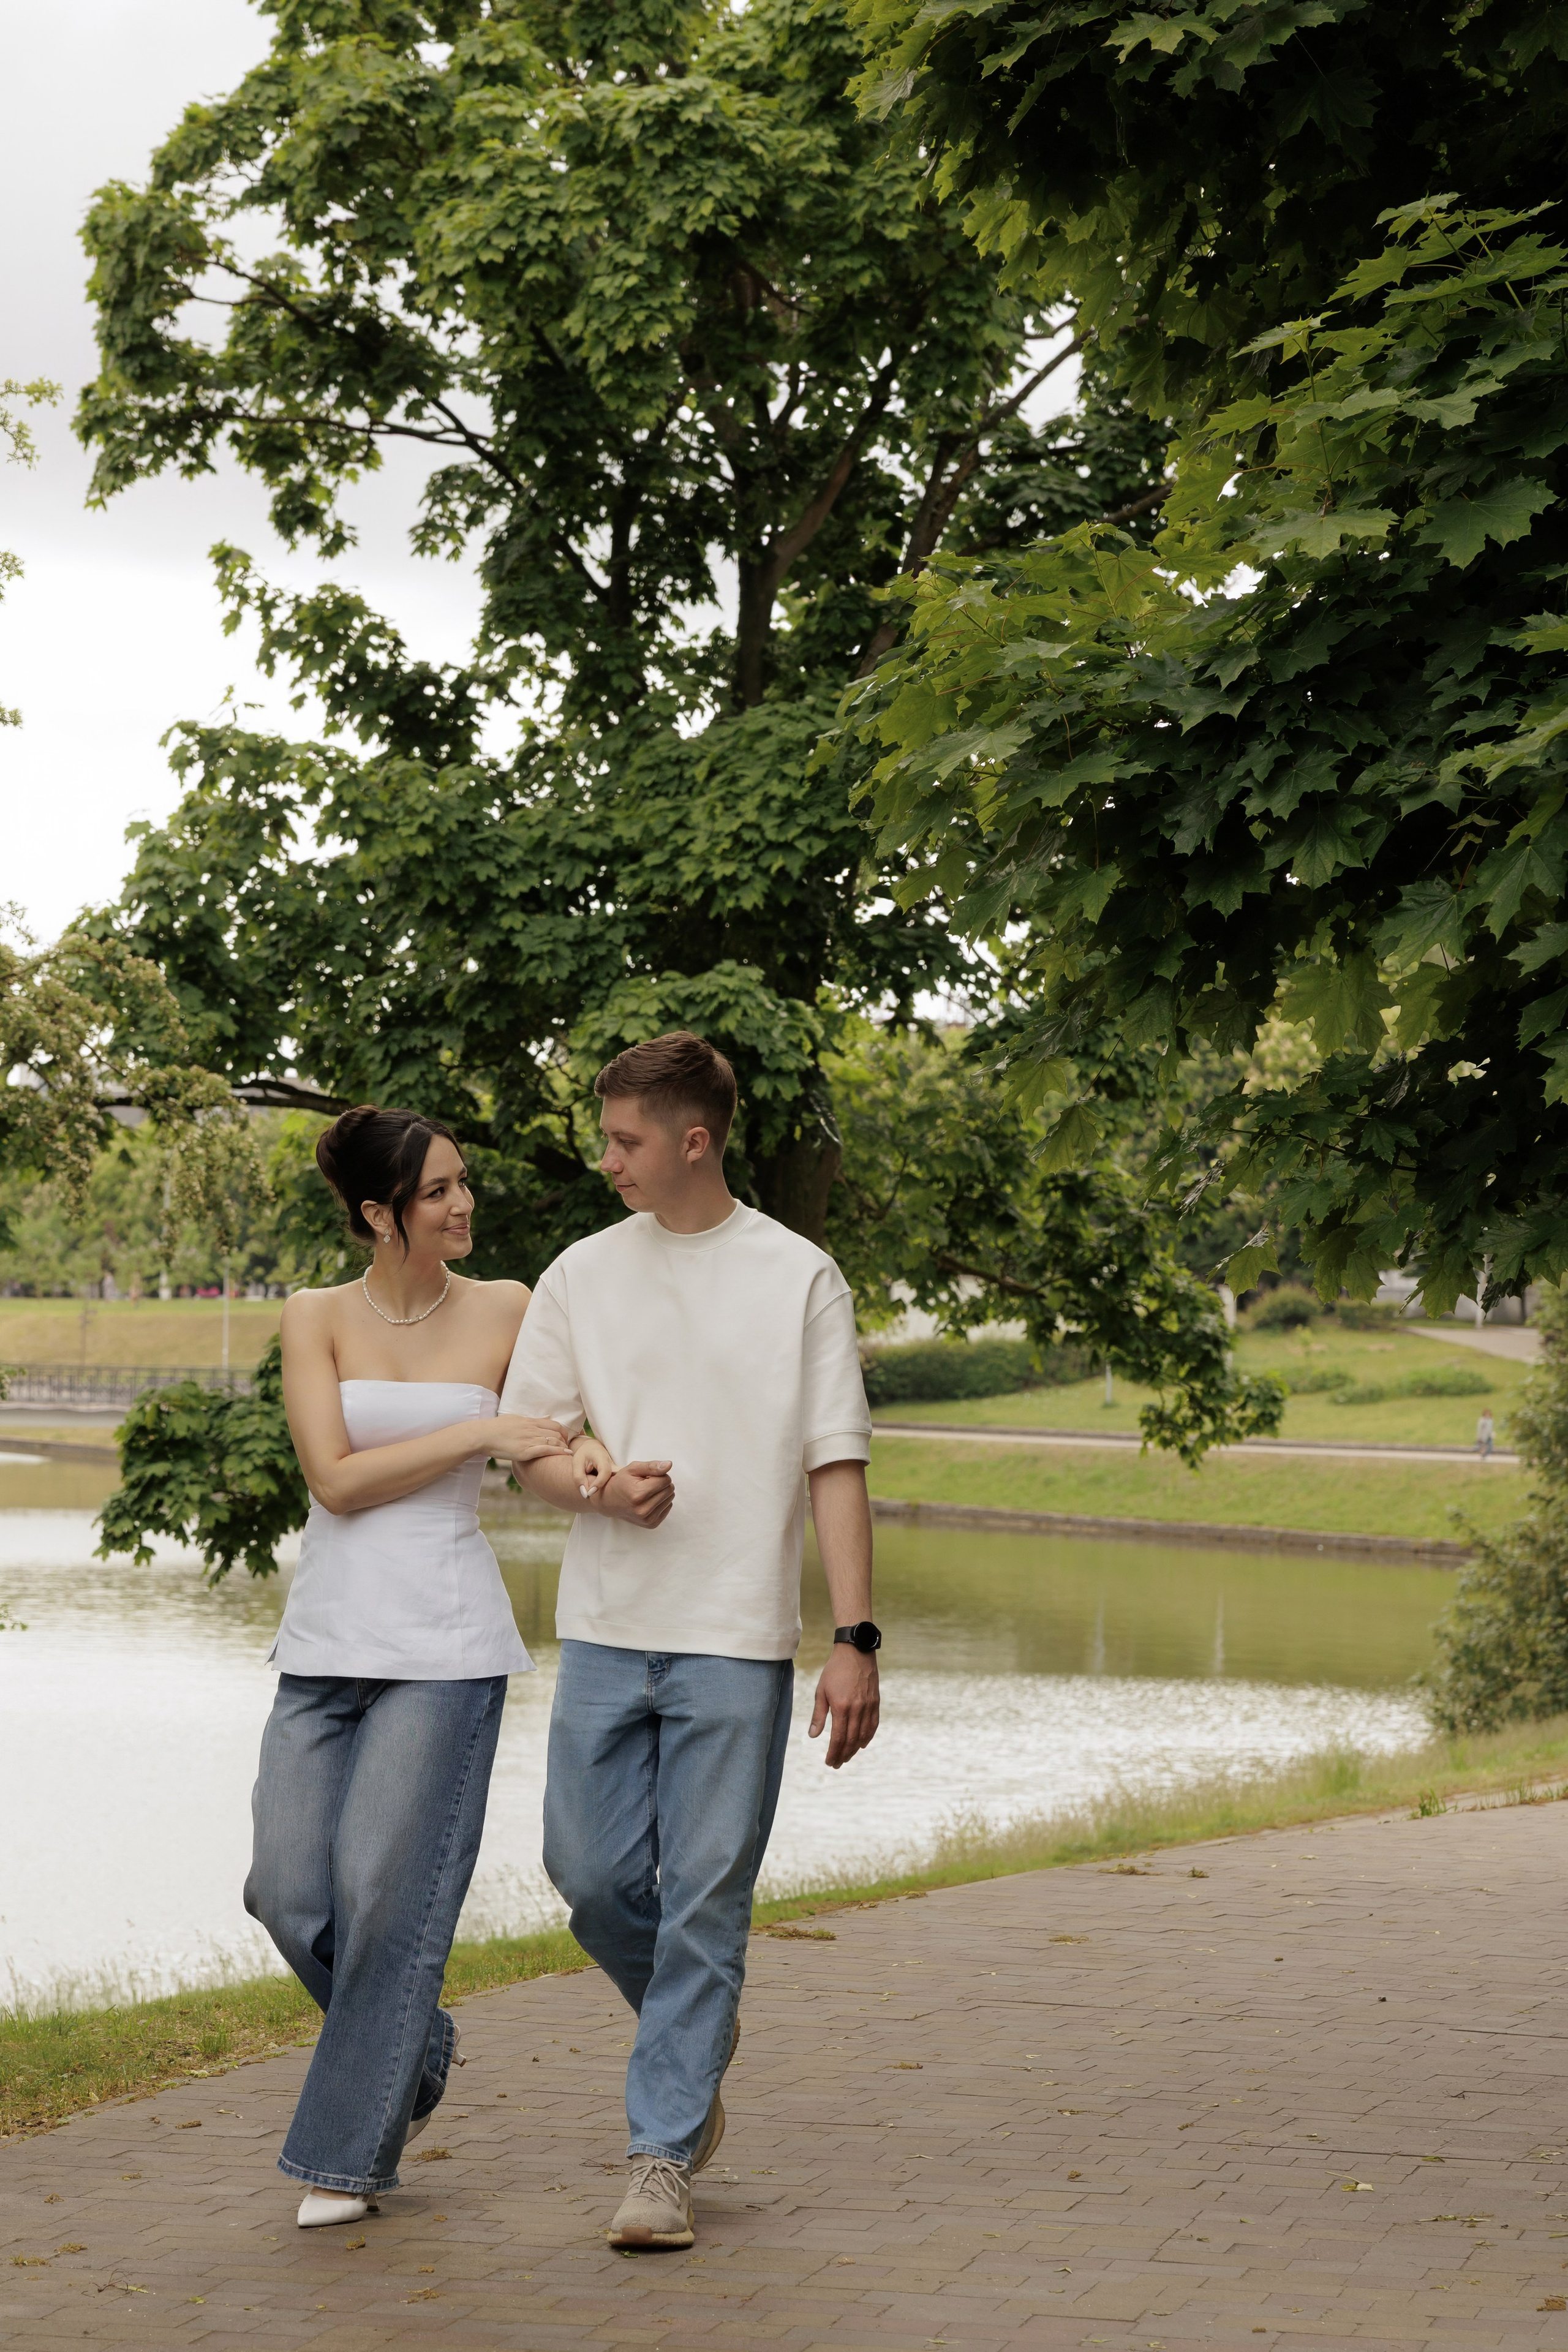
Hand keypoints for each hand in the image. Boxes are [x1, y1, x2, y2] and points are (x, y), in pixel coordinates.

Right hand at [491, 1413, 571, 1464]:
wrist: (483, 1435)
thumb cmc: (496, 1428)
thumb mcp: (514, 1420)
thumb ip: (527, 1421)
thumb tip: (539, 1420)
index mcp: (529, 1421)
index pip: (554, 1424)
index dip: (563, 1431)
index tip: (565, 1438)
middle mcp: (531, 1429)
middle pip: (556, 1433)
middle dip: (565, 1440)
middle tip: (568, 1447)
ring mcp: (528, 1440)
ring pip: (554, 1441)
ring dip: (564, 1447)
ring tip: (569, 1452)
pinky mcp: (524, 1451)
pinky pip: (546, 1450)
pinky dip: (558, 1452)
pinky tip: (565, 1454)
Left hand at [570, 1433, 618, 1498]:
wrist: (592, 1448)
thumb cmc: (584, 1455)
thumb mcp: (576, 1464)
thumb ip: (579, 1479)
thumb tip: (585, 1495)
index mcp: (602, 1458)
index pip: (605, 1472)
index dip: (598, 1484)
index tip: (589, 1493)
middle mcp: (613, 1464)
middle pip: (618, 1478)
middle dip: (613, 1490)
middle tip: (601, 1499)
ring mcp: (617, 1471)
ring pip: (620, 1482)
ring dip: (614, 1491)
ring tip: (605, 1499)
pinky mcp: (617, 1476)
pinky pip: (618, 1484)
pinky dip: (614, 1490)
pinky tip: (608, 1497)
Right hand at [597, 1461, 674, 1527]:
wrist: (609, 1501)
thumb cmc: (622, 1482)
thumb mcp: (633, 1468)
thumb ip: (652, 1466)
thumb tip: (669, 1465)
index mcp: (638, 1494)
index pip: (666, 1480)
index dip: (659, 1474)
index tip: (647, 1477)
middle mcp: (643, 1509)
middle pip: (669, 1489)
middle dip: (661, 1483)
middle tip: (646, 1484)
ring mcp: (647, 1519)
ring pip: (670, 1498)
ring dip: (661, 1492)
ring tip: (646, 1492)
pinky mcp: (652, 1524)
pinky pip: (668, 1507)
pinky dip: (661, 1501)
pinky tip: (649, 1500)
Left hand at [809, 1645, 878, 1768]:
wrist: (856, 1651)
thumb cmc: (835, 1670)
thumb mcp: (821, 1691)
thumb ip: (818, 1715)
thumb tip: (813, 1736)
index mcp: (842, 1707)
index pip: (838, 1738)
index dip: (833, 1753)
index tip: (829, 1762)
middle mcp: (857, 1709)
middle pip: (851, 1740)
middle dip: (843, 1755)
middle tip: (836, 1764)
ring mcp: (869, 1706)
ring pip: (863, 1735)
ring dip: (854, 1749)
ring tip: (846, 1757)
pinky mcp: (876, 1702)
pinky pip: (873, 1725)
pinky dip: (868, 1737)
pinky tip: (861, 1744)